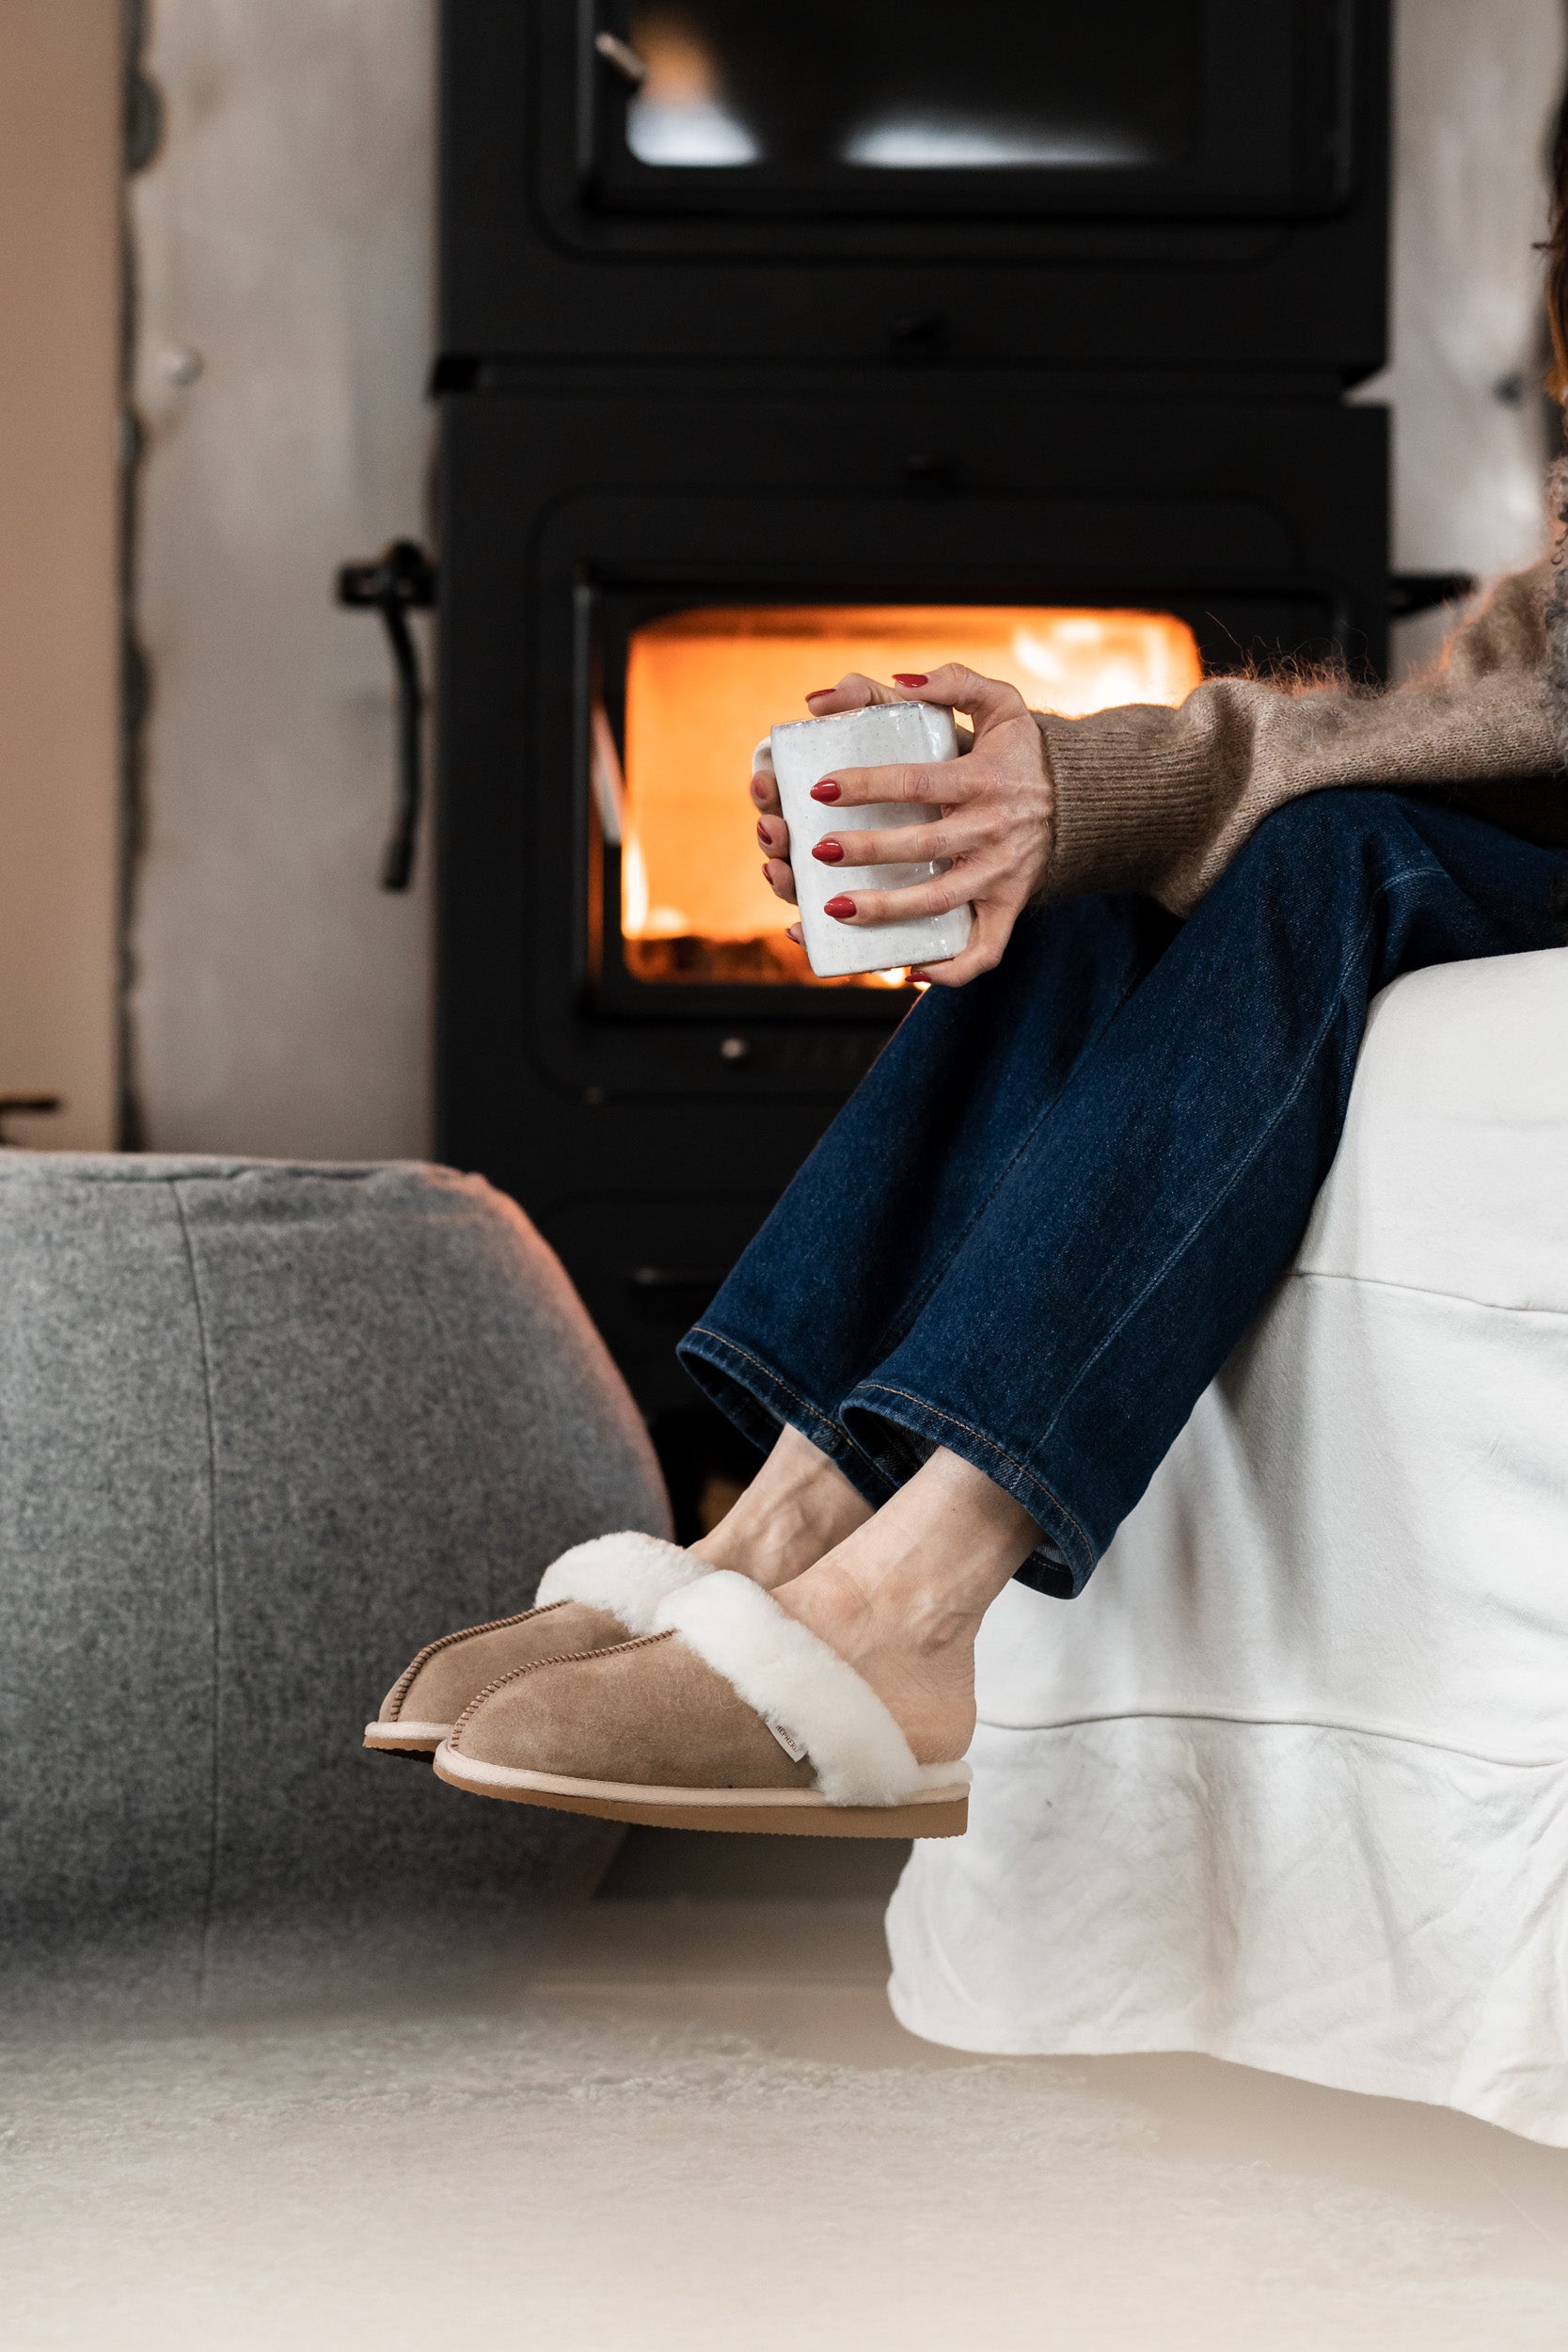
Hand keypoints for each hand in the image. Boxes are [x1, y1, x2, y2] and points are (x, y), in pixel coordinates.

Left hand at [750, 665, 1053, 985]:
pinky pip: (985, 951)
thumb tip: (897, 681)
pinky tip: (905, 970)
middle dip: (867, 850)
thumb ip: (952, 682)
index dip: (868, 785)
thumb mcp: (1002, 703)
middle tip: (818, 850)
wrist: (1082, 799)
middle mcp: (995, 832)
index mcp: (985, 780)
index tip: (821, 787)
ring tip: (833, 908)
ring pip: (941, 903)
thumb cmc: (1023, 752)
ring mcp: (1002, 876)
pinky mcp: (1010, 907)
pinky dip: (950, 969)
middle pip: (923, 847)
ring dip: (886, 911)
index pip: (918, 782)